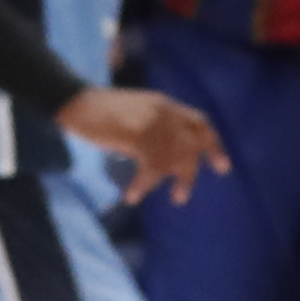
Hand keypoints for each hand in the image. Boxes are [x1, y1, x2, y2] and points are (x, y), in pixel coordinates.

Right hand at [57, 85, 225, 203]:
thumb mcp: (136, 115)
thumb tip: (163, 156)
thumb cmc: (100, 111)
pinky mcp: (136, 135)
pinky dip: (144, 184)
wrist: (77, 101)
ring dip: (181, 178)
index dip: (211, 139)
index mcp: (164, 105)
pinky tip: (134, 196)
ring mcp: (151, 123)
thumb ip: (153, 129)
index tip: (221, 159)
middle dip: (209, 154)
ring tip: (179, 198)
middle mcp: (164, 112)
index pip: (198, 120)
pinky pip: (149, 165)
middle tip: (222, 171)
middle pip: (194, 136)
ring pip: (177, 154)